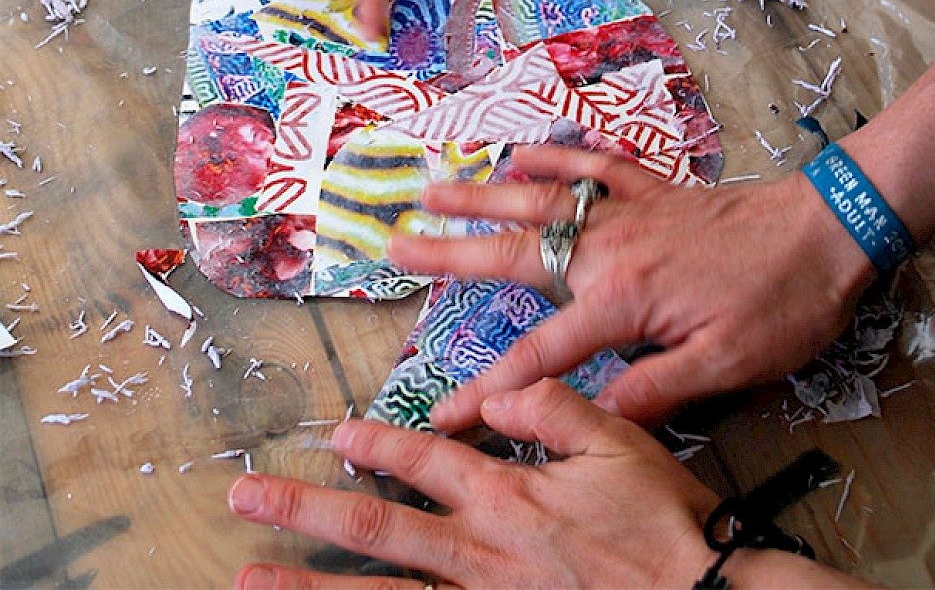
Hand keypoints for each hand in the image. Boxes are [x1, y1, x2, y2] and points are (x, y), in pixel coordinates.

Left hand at [229, 379, 716, 589]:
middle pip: (375, 529)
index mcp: (505, 497)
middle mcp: (478, 554)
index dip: (376, 444)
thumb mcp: (616, 440)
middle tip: (245, 499)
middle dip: (304, 511)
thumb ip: (551, 405)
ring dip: (310, 589)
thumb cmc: (660, 522)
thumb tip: (495, 394)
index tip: (336, 433)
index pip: (423, 461)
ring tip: (250, 580)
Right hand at [388, 146, 875, 429]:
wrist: (826, 229)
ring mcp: (625, 210)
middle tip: (395, 245)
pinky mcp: (649, 188)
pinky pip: (591, 167)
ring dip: (482, 196)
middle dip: (450, 254)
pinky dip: (554, 157)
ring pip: (539, 202)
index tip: (443, 413)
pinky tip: (521, 153)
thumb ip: (654, 388)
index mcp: (622, 299)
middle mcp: (609, 247)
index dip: (488, 388)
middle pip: (514, 253)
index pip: (540, 353)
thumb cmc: (780, 302)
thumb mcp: (728, 364)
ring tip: (432, 189)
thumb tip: (588, 414)